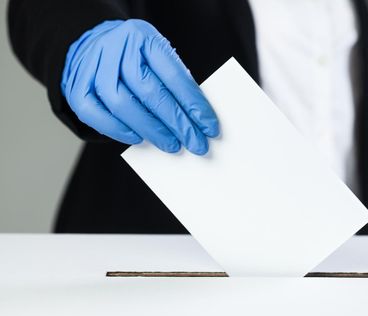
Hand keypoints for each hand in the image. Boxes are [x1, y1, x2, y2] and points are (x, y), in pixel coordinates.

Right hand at [61, 19, 218, 154]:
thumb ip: (173, 82)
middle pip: (150, 92)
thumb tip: (195, 120)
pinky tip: (138, 138)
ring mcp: (93, 67)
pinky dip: (119, 130)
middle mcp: (117, 48)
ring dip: (151, 130)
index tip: (209, 127)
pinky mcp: (77, 87)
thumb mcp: (156, 58)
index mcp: (143, 38)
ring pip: (122, 104)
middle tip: (195, 143)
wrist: (93, 45)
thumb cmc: (134, 57)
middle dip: (177, 123)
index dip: (193, 104)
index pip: (174, 75)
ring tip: (171, 144)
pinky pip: (96, 115)